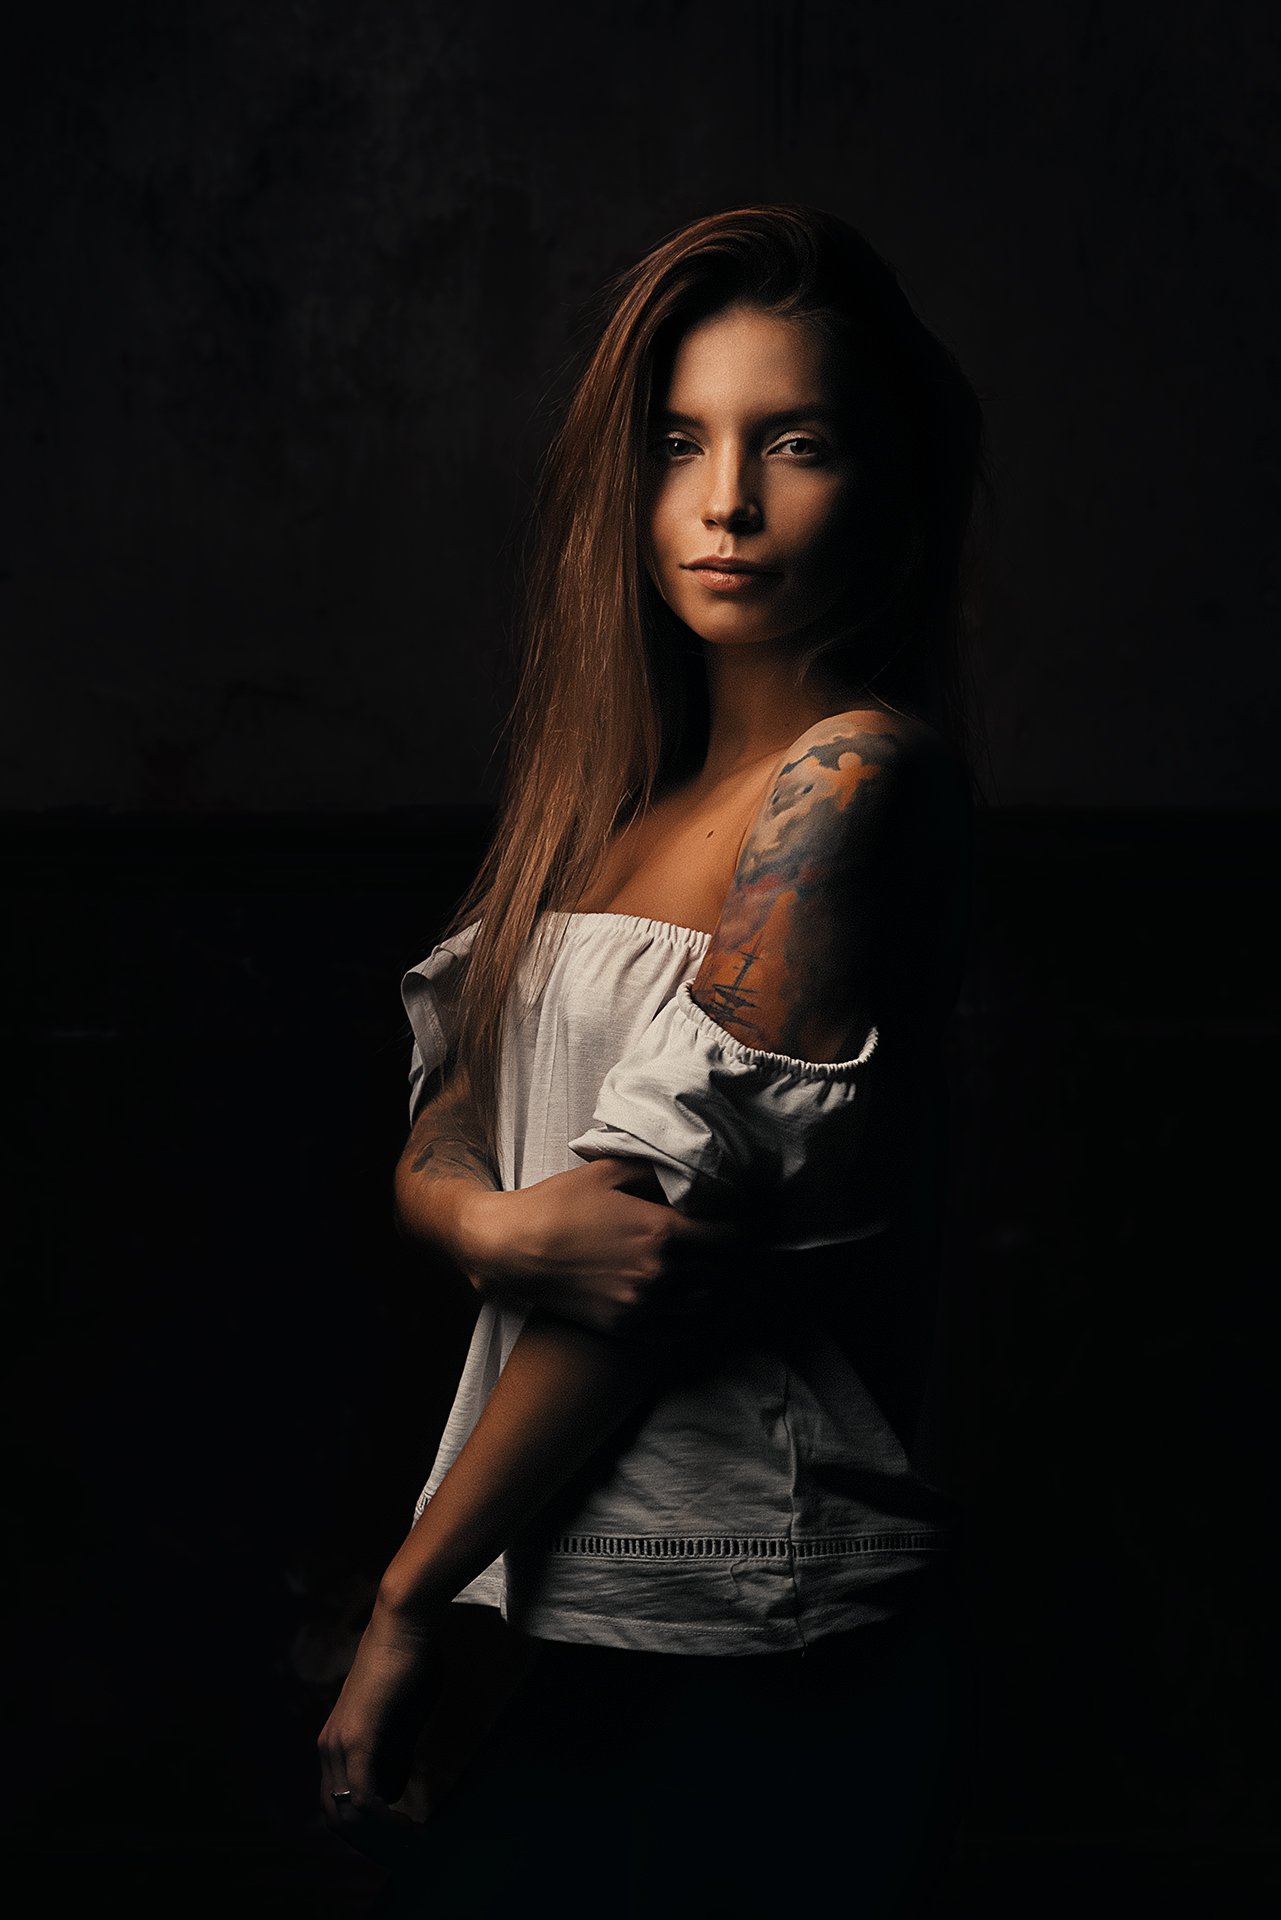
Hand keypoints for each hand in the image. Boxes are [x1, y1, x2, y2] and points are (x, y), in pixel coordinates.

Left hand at [317, 1595, 444, 1868]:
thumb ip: (394, 1754)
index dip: (363, 1831)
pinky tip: (413, 1828)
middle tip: (406, 1854)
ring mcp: (339, 1744)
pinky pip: (364, 1800)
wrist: (405, 1624)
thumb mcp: (402, 1720)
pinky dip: (387, 1823)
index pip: (337, 1803)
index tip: (397, 1843)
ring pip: (348, 1815)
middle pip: (336, 1817)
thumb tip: (394, 1790)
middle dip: (370, 1844)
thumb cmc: (410, 1662)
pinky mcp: (357, 1740)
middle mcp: (329, 1748)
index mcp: (336, 1742)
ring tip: (416, 1845)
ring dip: (381, 1838)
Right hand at [459, 1156, 747, 1338]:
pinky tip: (695, 1300)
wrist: (511, 1250)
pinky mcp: (628, 1329)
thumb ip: (656, 1170)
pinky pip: (682, 1332)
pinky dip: (697, 1317)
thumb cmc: (558, 1204)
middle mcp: (660, 1275)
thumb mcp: (608, 1172)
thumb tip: (692, 1169)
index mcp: (662, 1233)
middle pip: (725, 1272)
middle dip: (735, 1256)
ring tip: (719, 1270)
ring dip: (719, 1286)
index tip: (750, 1219)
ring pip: (708, 1304)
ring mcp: (644, 1307)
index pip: (732, 1236)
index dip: (746, 1226)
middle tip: (738, 1244)